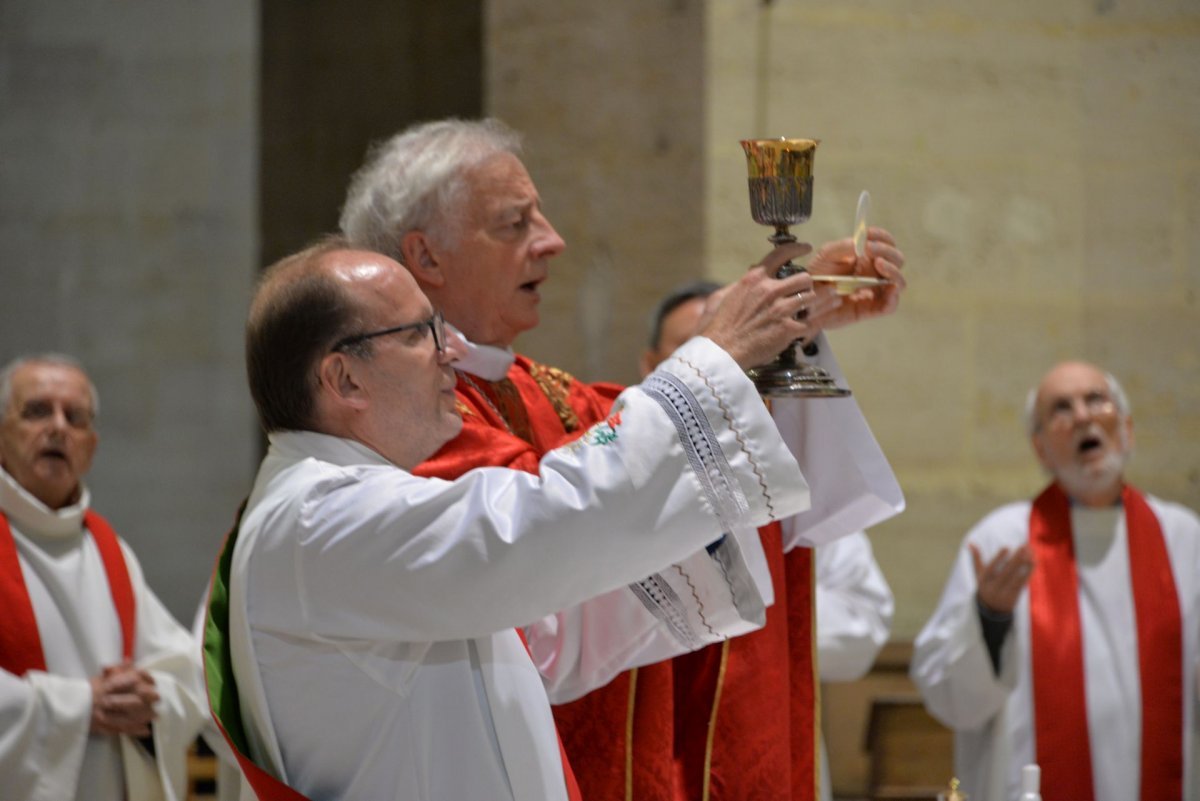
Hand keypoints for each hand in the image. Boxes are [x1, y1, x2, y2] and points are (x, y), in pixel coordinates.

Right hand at [89, 662, 158, 736]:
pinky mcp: (102, 727)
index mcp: (105, 686)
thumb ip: (116, 670)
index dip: (143, 681)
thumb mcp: (100, 678)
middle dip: (146, 699)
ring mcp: (103, 715)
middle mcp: (105, 700)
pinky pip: (120, 729)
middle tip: (158, 698)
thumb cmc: (87, 691)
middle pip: (128, 699)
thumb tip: (129, 661)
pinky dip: (134, 730)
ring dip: (143, 716)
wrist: (67, 708)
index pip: (127, 681)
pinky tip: (146, 730)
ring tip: (156, 715)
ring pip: (126, 716)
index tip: (153, 682)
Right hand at [702, 243, 828, 368]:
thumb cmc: (719, 327)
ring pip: (810, 297)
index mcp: (754, 279)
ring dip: (808, 305)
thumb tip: (751, 274)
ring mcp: (781, 309)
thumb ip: (742, 284)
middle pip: (804, 277)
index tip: (805, 248)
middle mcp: (770, 290)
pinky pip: (808, 322)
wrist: (721, 352)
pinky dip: (804, 327)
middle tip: (802, 293)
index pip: (781, 254)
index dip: (797, 248)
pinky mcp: (788, 328)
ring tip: (801, 313)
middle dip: (805, 285)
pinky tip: (797, 331)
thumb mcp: (723, 296)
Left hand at [805, 227, 906, 331]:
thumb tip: (863, 242)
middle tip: (870, 250)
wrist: (806, 301)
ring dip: (894, 271)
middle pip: (897, 260)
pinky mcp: (871, 309)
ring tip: (879, 264)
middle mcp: (876, 272)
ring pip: (899, 282)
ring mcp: (875, 291)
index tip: (869, 234)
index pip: (886, 243)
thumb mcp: (826, 255)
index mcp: (868, 257)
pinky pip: (890, 305)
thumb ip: (844, 246)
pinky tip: (887, 287)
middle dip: (888, 252)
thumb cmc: (817, 276)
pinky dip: (893, 297)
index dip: (882, 237)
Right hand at [970, 543, 1033, 614]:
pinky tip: (1033, 562)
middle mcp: (994, 587)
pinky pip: (1022, 583)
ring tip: (1031, 553)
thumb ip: (976, 559)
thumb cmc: (985, 587)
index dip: (998, 559)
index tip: (1007, 547)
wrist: (991, 611)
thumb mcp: (979, 575)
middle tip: (1024, 546)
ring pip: (1016, 577)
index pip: (991, 568)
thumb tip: (970, 543)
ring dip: (1025, 565)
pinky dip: (1028, 572)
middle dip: (1016, 559)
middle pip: (1006, 572)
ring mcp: (1005, 593)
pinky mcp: (1014, 596)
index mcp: (984, 580)